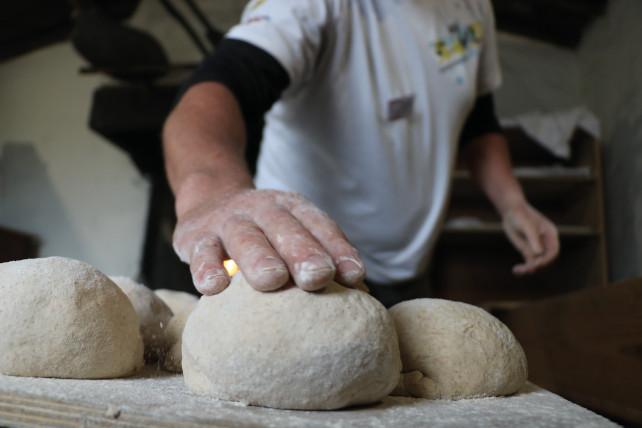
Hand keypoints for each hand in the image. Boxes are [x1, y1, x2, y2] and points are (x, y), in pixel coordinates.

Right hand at [172, 189, 365, 294]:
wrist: (209, 199)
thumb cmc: (265, 231)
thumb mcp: (291, 231)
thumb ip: (319, 254)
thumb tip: (359, 292)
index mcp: (292, 208)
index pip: (319, 225)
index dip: (337, 248)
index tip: (354, 276)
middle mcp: (262, 209)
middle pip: (284, 228)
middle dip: (302, 252)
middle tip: (317, 277)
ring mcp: (228, 221)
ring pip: (244, 237)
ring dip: (258, 258)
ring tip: (272, 280)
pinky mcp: (196, 237)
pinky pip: (201, 252)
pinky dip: (206, 268)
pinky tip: (213, 288)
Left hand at [501, 202, 559, 274]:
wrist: (510, 211)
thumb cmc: (520, 215)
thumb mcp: (527, 226)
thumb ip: (533, 239)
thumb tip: (539, 253)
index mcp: (551, 234)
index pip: (553, 252)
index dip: (546, 259)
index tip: (536, 262)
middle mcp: (546, 243)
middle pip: (545, 259)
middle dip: (537, 265)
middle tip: (526, 268)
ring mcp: (537, 247)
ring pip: (536, 263)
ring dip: (528, 268)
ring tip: (518, 270)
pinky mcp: (527, 250)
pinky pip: (528, 262)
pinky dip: (523, 267)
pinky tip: (516, 270)